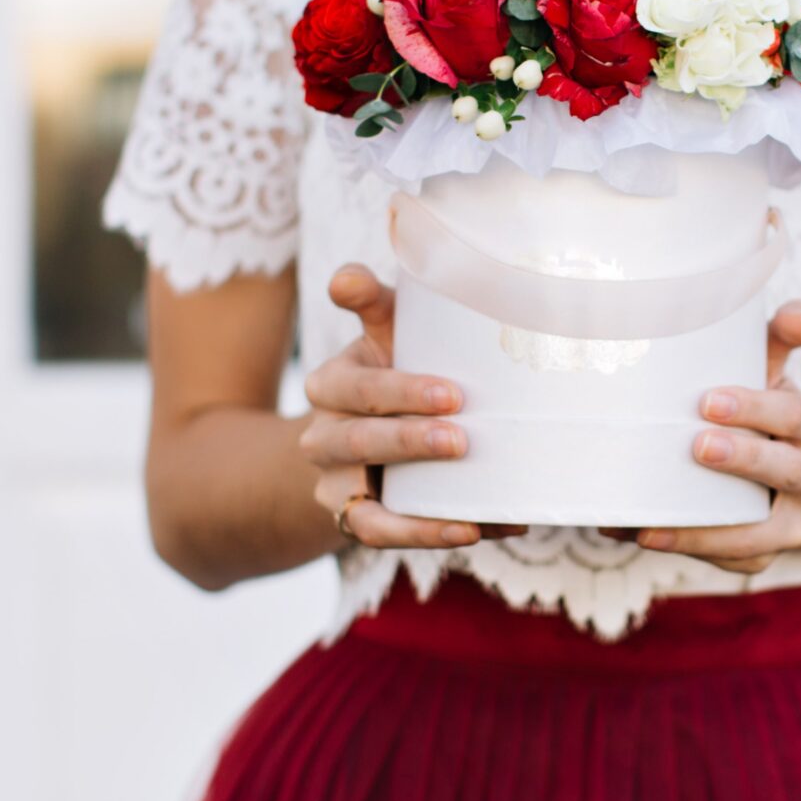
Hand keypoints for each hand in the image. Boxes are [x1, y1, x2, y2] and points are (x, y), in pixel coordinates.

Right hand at [301, 264, 524, 550]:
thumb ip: (379, 300)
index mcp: (334, 380)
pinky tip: (473, 530)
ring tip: (476, 503)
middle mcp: (324, 432)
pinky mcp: (353, 519)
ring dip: (422, 502)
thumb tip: (356, 265)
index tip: (454, 391)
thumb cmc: (392, 368)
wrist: (356, 443)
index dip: (399, 388)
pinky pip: (381, 533)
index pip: (357, 384)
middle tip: (463, 433)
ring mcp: (335, 481)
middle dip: (411, 438)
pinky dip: (425, 535)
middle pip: (360, 438)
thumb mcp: (387, 331)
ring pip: (368, 494)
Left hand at [600, 299, 800, 573]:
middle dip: (745, 459)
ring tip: (652, 524)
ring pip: (764, 533)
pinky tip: (643, 535)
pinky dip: (690, 550)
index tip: (708, 400)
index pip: (797, 413)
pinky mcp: (765, 554)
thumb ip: (775, 340)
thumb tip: (799, 315)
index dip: (758, 406)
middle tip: (696, 445)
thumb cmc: (756, 408)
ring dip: (711, 530)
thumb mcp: (766, 370)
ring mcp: (795, 523)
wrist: (776, 474)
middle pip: (791, 470)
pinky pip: (735, 560)